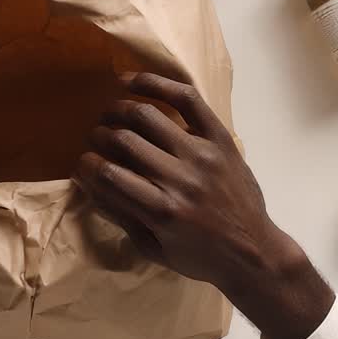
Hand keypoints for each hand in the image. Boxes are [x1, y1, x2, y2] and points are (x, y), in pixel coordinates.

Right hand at [73, 72, 333, 338]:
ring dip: (118, 111)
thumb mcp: (154, 249)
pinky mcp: (219, 138)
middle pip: (122, 140)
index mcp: (161, 210)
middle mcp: (180, 178)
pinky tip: (131, 82)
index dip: (87, 165)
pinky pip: (186, 98)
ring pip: (147, 116)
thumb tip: (89, 184)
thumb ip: (121, 216)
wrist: (254, 251)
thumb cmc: (200, 257)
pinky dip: (156, 83)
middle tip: (96, 140)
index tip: (83, 164)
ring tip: (111, 115)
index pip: (108, 174)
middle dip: (99, 137)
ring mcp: (202, 153)